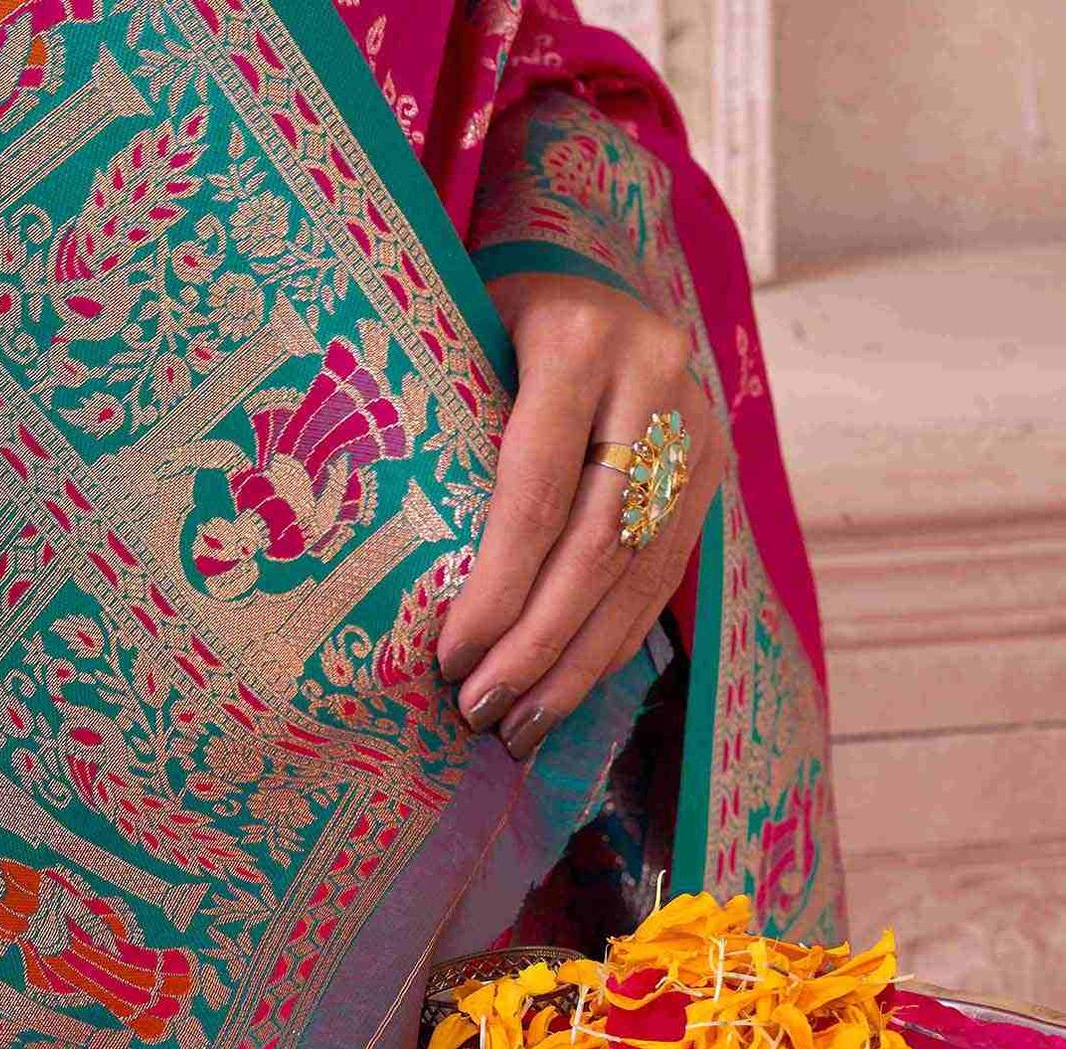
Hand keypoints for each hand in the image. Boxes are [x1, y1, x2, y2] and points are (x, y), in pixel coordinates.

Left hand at [438, 274, 725, 758]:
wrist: (586, 261)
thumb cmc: (490, 318)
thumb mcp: (456, 346)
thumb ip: (444, 438)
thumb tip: (394, 585)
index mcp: (578, 339)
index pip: (535, 495)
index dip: (495, 590)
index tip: (449, 659)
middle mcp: (654, 377)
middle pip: (595, 547)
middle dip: (536, 647)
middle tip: (481, 713)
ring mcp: (696, 422)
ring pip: (639, 572)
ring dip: (578, 665)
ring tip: (523, 728)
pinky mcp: (712, 462)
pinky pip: (665, 572)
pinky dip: (614, 640)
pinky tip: (571, 689)